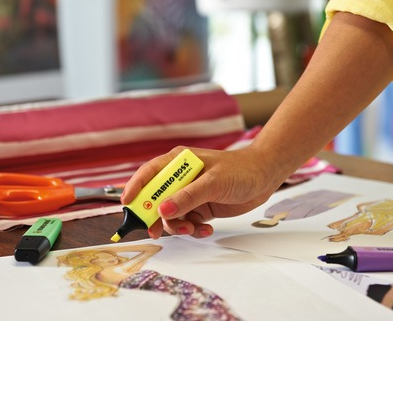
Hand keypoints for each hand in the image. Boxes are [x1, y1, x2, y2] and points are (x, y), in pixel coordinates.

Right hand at [121, 144, 284, 237]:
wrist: (265, 176)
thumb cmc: (240, 169)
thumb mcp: (213, 182)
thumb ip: (188, 196)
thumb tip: (163, 210)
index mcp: (179, 162)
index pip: (149, 174)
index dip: (135, 188)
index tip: (127, 204)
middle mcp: (180, 178)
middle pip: (156, 199)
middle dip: (155, 216)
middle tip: (155, 231)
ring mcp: (190, 194)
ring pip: (171, 215)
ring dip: (177, 226)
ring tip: (192, 229)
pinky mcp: (201, 207)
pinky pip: (187, 222)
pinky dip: (193, 229)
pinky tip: (205, 229)